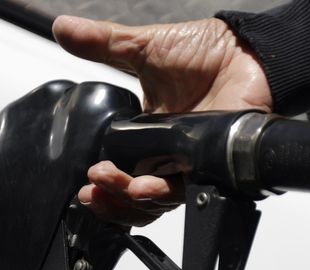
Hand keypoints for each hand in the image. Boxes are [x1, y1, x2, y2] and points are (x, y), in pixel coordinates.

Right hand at [52, 15, 271, 225]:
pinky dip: (162, 192)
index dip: (102, 184)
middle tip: (93, 186)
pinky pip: (187, 192)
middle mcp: (166, 157)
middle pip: (134, 197)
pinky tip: (145, 185)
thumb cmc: (204, 52)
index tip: (83, 181)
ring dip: (131, 198)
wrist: (246, 51)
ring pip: (157, 201)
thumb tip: (63, 27)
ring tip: (115, 183)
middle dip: (109, 198)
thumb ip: (102, 44)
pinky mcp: (211, 168)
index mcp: (146, 136)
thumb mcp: (143, 49)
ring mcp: (189, 165)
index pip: (119, 172)